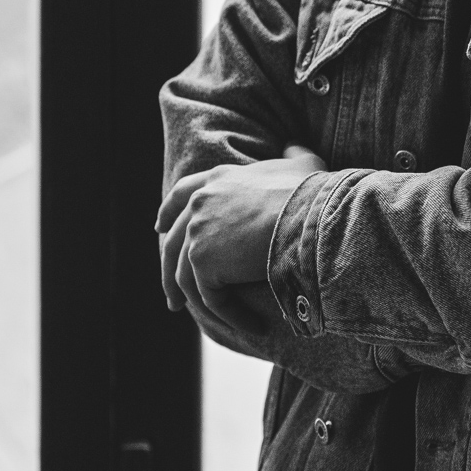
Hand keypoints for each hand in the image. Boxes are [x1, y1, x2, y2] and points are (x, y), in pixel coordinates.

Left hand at [156, 146, 326, 325]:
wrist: (309, 215)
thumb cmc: (311, 192)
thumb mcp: (301, 164)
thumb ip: (293, 155)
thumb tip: (295, 145)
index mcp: (217, 179)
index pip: (181, 194)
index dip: (168, 213)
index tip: (159, 229)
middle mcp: (200, 202)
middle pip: (174, 241)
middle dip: (168, 269)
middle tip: (173, 296)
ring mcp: (197, 232)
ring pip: (183, 275)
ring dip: (193, 300)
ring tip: (208, 318)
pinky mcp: (202, 261)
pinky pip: (210, 297)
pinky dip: (229, 315)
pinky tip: (250, 325)